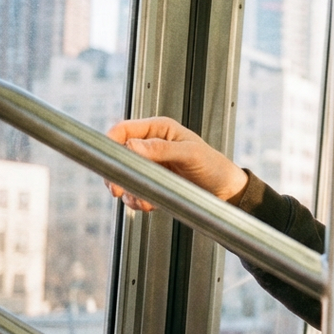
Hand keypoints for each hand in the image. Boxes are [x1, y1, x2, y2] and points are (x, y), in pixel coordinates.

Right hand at [106, 117, 247, 210]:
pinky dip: (136, 200)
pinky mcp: (151, 183)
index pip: (124, 129)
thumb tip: (131, 145)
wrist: (225, 191)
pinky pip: (132, 192)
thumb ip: (161, 149)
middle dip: (116, 174)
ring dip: (127, 191)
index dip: (111, 142)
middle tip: (117, 189)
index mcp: (159, 129)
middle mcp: (150, 146)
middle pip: (117, 156)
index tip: (108, 160)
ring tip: (143, 200)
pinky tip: (148, 204)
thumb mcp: (190, 154)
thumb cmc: (214, 166)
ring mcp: (149, 166)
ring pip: (122, 176)